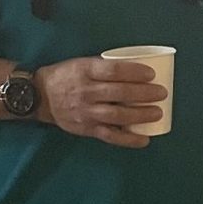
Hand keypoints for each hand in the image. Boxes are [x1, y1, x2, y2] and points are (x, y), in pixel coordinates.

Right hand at [36, 57, 168, 148]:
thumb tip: (138, 67)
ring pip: (116, 115)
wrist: (40, 96)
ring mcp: (86, 112)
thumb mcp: (82, 63)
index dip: (134, 72)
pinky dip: (128, 139)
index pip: (113, 70)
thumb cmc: (67, 76)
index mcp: (85, 71)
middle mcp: (85, 91)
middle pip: (118, 93)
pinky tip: (144, 139)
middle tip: (162, 93)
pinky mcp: (86, 129)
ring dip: (140, 115)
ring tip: (158, 113)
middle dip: (144, 94)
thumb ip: (105, 66)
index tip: (151, 74)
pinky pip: (110, 136)